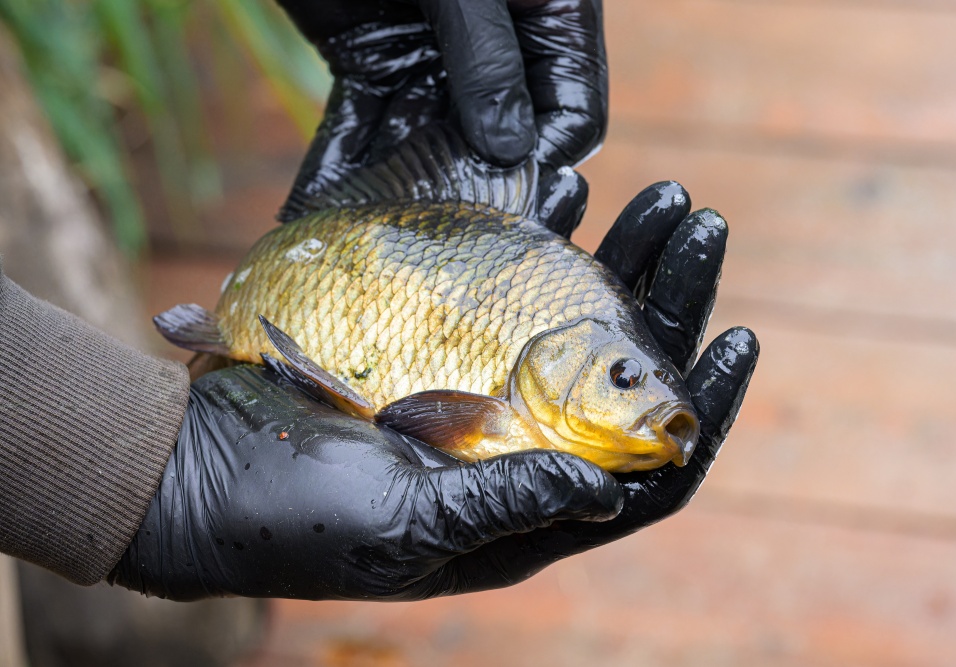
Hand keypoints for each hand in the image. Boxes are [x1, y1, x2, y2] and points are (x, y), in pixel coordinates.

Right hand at [107, 178, 756, 599]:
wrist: (197, 473)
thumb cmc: (300, 523)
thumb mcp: (406, 528)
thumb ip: (505, 506)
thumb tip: (616, 492)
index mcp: (528, 504)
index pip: (646, 465)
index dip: (701, 408)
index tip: (741, 337)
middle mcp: (521, 445)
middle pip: (624, 376)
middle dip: (672, 302)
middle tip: (703, 223)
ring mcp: (482, 389)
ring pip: (579, 323)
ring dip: (624, 261)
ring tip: (662, 196)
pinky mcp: (439, 344)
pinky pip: (510, 288)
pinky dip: (542, 243)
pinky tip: (568, 194)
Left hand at [275, 0, 606, 220]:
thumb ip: (486, 58)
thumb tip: (511, 152)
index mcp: (546, 13)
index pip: (570, 112)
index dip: (547, 164)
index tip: (517, 209)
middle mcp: (496, 45)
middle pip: (499, 138)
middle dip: (472, 189)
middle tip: (446, 243)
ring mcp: (432, 53)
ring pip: (428, 140)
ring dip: (402, 188)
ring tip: (377, 241)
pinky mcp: (371, 55)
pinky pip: (365, 122)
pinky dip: (346, 165)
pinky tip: (326, 209)